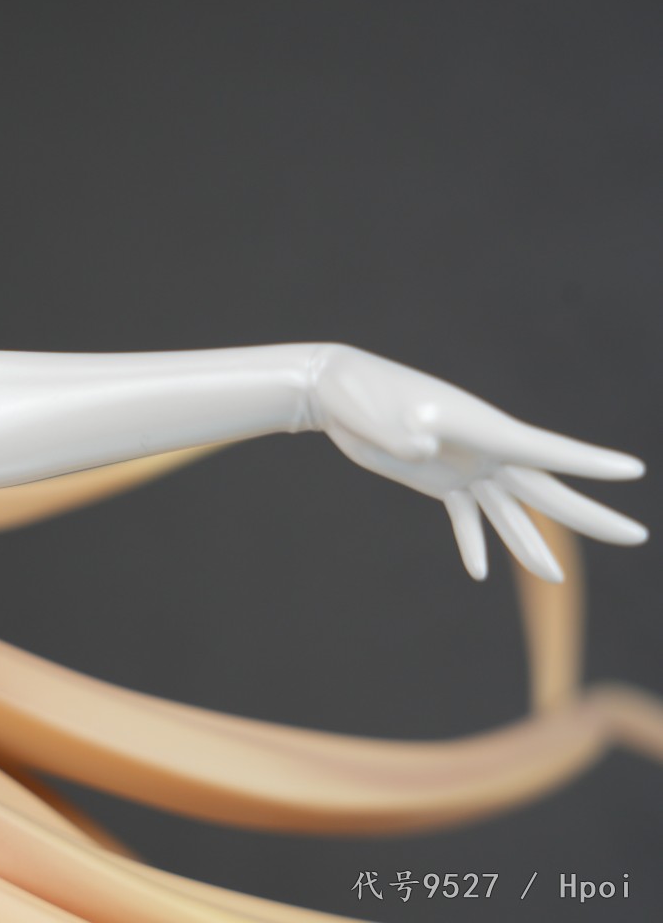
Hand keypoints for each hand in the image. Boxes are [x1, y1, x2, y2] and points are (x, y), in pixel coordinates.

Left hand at [307, 345, 646, 581]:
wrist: (336, 389)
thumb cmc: (361, 394)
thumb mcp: (382, 413)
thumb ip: (404, 432)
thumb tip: (421, 446)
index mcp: (485, 429)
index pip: (549, 450)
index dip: (592, 462)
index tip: (634, 470)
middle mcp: (486, 450)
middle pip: (546, 491)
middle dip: (591, 517)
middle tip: (638, 537)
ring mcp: (465, 466)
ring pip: (510, 512)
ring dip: (529, 545)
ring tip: (554, 580)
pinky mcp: (438, 478)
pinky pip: (465, 516)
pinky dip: (472, 541)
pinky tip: (478, 571)